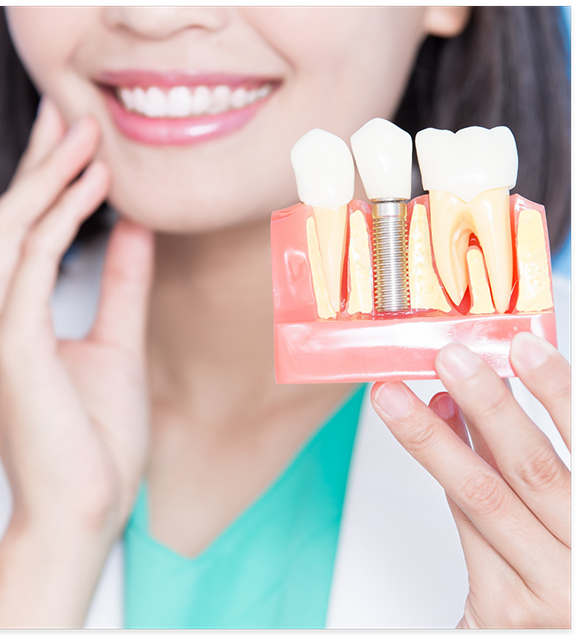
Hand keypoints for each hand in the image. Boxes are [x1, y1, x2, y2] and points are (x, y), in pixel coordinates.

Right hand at [0, 97, 153, 625]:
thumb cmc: (95, 440)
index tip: (76, 144)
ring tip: (88, 137)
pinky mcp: (10, 345)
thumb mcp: (116, 344)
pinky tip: (96, 187)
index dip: (43, 184)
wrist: (85, 510)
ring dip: (50, 177)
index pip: (17, 238)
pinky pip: (31, 262)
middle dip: (39, 163)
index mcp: (2, 327)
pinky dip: (62, 218)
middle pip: (6, 220)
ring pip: (11, 230)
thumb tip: (134, 229)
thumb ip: (120, 284)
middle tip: (70, 115)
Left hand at [370, 334, 569, 627]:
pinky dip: (443, 475)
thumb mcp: (565, 503)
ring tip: (397, 397)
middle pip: (529, 469)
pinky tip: (427, 437)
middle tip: (449, 360)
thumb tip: (488, 393)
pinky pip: (465, 526)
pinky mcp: (506, 611)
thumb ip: (532, 456)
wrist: (552, 629)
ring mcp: (550, 591)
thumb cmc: (562, 564)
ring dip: (433, 437)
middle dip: (486, 406)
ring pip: (481, 496)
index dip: (557, 391)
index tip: (523, 347)